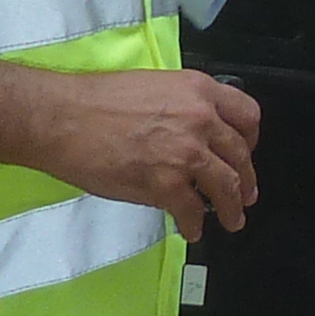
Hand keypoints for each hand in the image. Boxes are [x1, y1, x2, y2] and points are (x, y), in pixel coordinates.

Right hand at [38, 71, 263, 240]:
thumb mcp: (154, 86)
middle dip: (246, 180)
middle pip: (240, 155)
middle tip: (246, 195)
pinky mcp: (167, 184)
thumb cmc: (96, 100)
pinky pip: (192, 211)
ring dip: (232, 208)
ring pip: (227, 186)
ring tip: (233, 220)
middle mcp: (201, 119)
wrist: (64, 119)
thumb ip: (182, 107)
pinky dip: (194, 224)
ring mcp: (187, 153)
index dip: (250, 139)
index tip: (246, 152)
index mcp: (198, 90)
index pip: (247, 114)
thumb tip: (192, 132)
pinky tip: (191, 229)